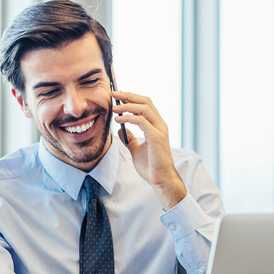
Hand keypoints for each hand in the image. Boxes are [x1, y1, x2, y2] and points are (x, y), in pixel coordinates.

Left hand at [112, 91, 186, 210]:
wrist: (160, 179)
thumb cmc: (151, 166)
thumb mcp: (136, 150)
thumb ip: (130, 139)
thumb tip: (120, 131)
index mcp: (157, 126)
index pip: (145, 104)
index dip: (132, 97)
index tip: (118, 96)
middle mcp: (160, 125)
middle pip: (145, 102)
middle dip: (129, 96)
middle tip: (114, 94)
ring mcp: (160, 130)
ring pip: (144, 108)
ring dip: (127, 105)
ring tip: (114, 107)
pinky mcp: (157, 137)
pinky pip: (142, 121)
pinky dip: (129, 118)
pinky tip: (118, 119)